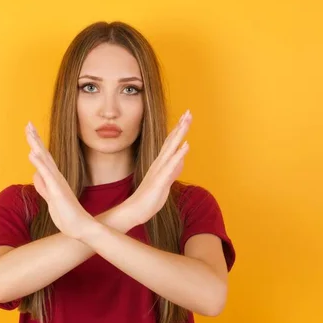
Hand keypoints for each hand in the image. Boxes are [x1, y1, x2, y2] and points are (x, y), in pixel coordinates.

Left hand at [25, 122, 93, 238]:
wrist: (81, 227)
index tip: (30, 131)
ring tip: (29, 132)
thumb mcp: (51, 199)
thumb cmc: (68, 215)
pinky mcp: (57, 190)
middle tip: (28, 123)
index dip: (37, 144)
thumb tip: (35, 175)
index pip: (44, 158)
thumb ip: (43, 187)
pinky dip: (39, 163)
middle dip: (36, 138)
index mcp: (54, 179)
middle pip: (44, 154)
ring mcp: (57, 183)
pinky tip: (32, 153)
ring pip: (45, 160)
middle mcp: (56, 178)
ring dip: (37, 145)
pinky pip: (47, 174)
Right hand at [127, 109, 191, 224]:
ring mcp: (159, 171)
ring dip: (179, 134)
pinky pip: (171, 165)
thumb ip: (172, 171)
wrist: (133, 211)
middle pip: (171, 141)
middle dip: (180, 126)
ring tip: (186, 121)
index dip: (178, 130)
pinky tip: (186, 145)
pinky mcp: (160, 180)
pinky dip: (179, 154)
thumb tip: (180, 161)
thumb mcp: (164, 183)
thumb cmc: (147, 199)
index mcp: (160, 164)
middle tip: (188, 112)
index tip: (185, 118)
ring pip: (171, 148)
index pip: (170, 143)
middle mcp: (159, 164)